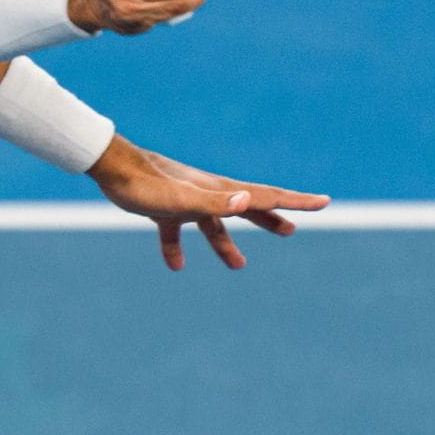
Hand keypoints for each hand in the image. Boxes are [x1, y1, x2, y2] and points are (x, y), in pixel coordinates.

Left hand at [87, 136, 329, 269]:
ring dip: (227, 243)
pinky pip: (176, 231)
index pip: (265, 197)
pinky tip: (176, 266)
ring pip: (213, 223)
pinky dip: (178, 248)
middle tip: (292, 229)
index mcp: (219, 191)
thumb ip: (215, 203)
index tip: (323, 202)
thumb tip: (250, 201)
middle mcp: (207, 193)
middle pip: (247, 208)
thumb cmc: (145, 185)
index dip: (296, 201)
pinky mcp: (162, 207)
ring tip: (239, 265)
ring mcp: (185, 199)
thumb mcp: (181, 200)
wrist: (110, 168)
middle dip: (270, 218)